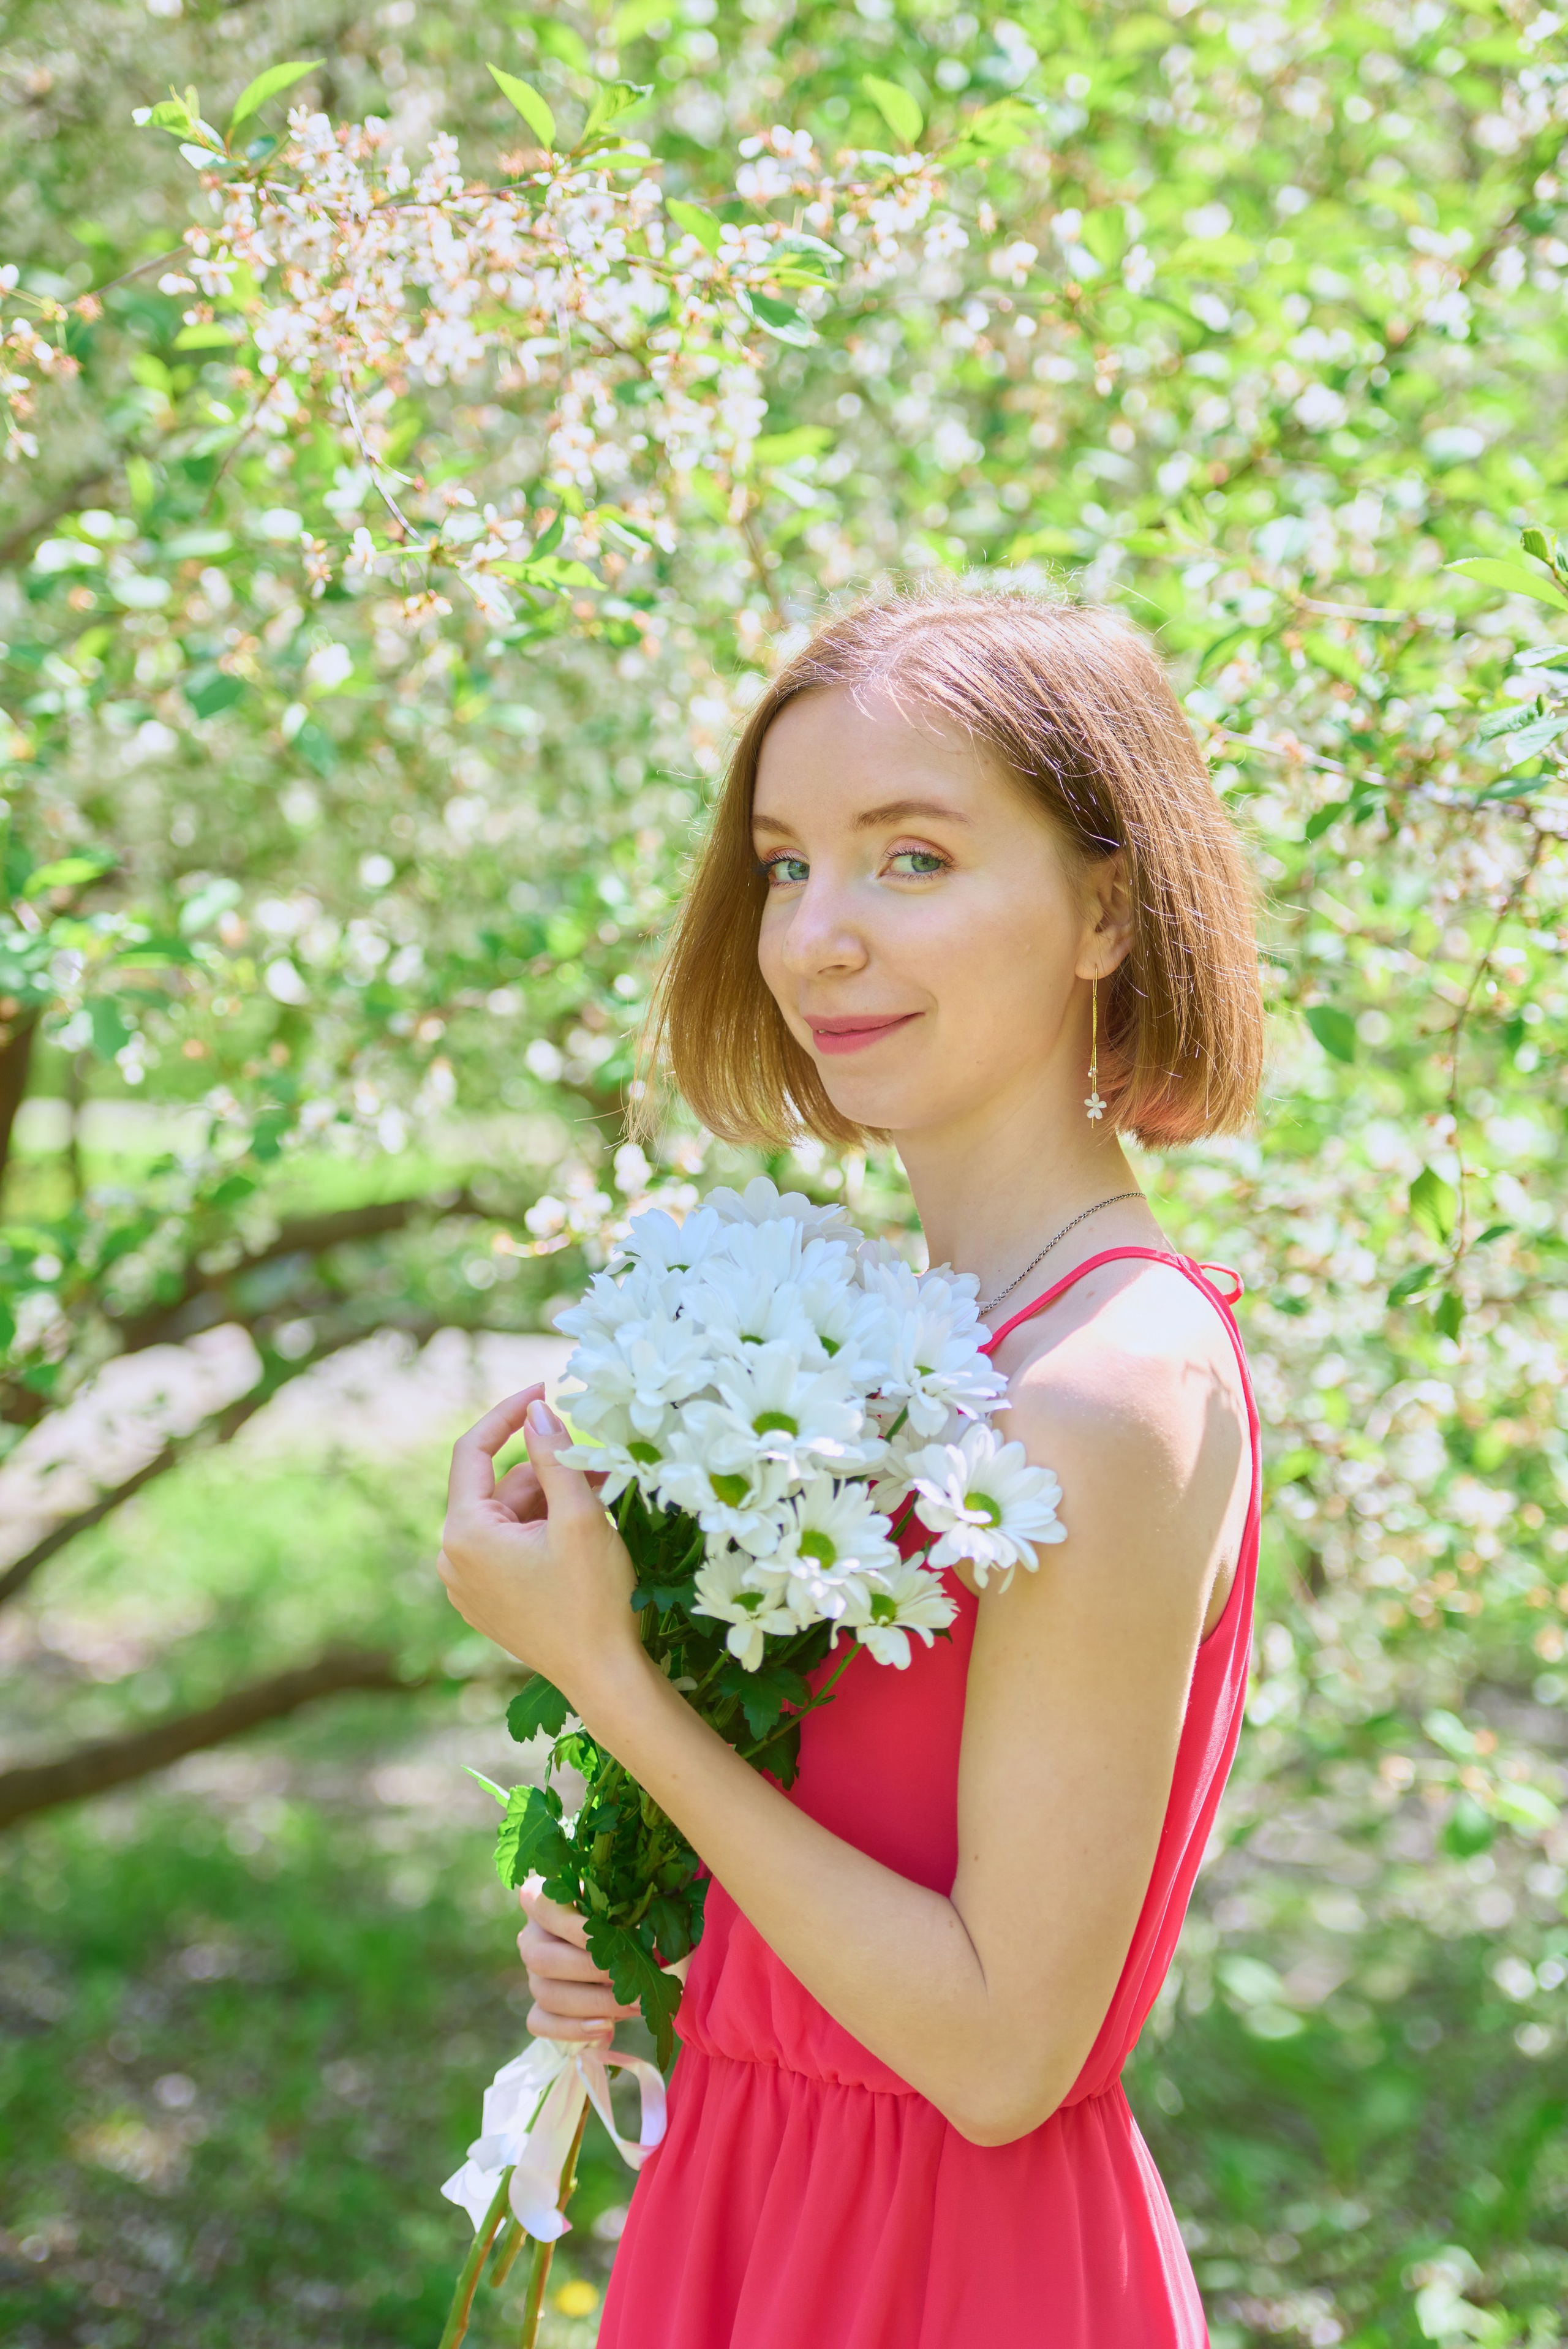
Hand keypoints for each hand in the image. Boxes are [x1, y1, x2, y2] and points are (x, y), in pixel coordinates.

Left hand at [437, 1383, 644, 1710]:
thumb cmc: (593, 1598)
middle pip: (499, 1486)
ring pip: (507, 1516)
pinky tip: (583, 1533)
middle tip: (602, 1466)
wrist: (602, 1677)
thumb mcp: (578, 1516)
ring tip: (603, 1500)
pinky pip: (508, 1547)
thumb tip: (537, 1409)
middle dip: (548, 1470)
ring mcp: (466, 1584)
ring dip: (551, 1501)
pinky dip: (541, 1530)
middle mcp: (452, 1558)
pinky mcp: (486, 1602)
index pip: (474, 1450)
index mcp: (465, 1533)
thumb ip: (555, 1456)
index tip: (545, 1389)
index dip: (509, 1413)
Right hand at [517, 1877, 642, 2045]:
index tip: (610, 1934)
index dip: (573, 1925)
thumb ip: (624, 1912)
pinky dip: (573, 2028)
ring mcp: (532, 1974)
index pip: (542, 1908)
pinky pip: (540, 2023)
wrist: (620, 1950)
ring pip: (545, 1994)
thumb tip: (644, 1941)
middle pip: (543, 1960)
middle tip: (631, 1975)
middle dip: (591, 1971)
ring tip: (633, 2004)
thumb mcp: (621, 1904)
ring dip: (593, 2002)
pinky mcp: (538, 2006)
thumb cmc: (621, 1916)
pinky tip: (606, 2027)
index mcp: (542, 1900)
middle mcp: (531, 1937)